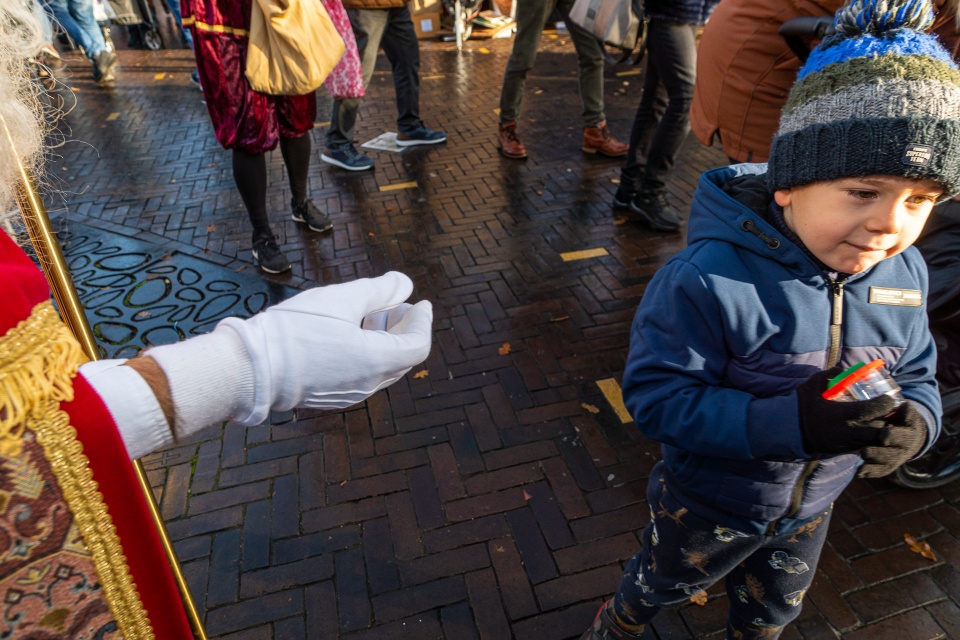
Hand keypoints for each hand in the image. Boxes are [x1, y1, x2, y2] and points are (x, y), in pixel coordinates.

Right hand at [220, 271, 431, 422]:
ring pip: (383, 368)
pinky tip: (351, 333)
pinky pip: (363, 375)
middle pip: (403, 358)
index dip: (422, 323)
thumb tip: (404, 284)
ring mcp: (349, 394)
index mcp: (375, 362)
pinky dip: (369, 353)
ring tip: (373, 315)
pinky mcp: (331, 396)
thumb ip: (378, 290)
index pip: (418, 346)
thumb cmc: (295, 329)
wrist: (250, 367)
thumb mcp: (340, 299)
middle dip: (405, 329)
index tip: (420, 303)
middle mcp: (367, 385)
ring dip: (386, 341)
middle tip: (397, 305)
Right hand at [796, 367, 900, 454]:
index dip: (885, 404)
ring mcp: (848, 443)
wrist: (791, 430)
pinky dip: (872, 440)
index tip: (889, 398)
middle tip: (891, 412)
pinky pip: (866, 447)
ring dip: (882, 431)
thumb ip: (828, 375)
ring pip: (875, 441)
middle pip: (879, 429)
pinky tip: (871, 431)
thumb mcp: (811, 386)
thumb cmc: (803, 407)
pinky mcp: (846, 450)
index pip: (872, 410)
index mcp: (842, 414)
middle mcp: (848, 431)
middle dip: (888, 421)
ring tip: (884, 422)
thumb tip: (842, 370)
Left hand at [858, 402, 927, 477]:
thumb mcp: (906, 412)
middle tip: (864, 452)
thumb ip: (905, 411)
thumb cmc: (903, 418)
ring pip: (886, 464)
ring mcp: (898, 458)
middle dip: (879, 454)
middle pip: (893, 455)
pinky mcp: (889, 465)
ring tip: (859, 462)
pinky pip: (881, 471)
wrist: (911, 434)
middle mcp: (905, 449)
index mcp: (910, 434)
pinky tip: (860, 472)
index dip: (893, 436)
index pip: (903, 437)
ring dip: (873, 465)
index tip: (882, 435)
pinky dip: (871, 472)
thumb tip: (905, 405)